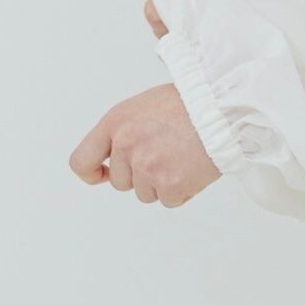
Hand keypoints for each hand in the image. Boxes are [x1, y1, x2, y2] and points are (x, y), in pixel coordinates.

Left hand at [68, 82, 220, 207]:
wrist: (222, 108)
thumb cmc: (188, 104)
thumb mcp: (143, 107)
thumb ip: (123, 132)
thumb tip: (112, 162)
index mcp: (115, 123)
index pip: (82, 161)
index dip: (92, 173)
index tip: (103, 176)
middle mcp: (125, 145)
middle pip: (121, 182)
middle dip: (141, 175)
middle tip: (167, 153)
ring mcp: (146, 166)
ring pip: (145, 193)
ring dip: (163, 183)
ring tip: (183, 156)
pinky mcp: (169, 184)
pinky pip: (169, 200)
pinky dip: (183, 190)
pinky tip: (194, 167)